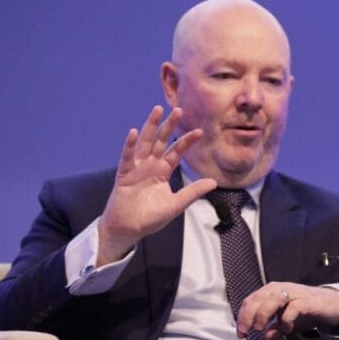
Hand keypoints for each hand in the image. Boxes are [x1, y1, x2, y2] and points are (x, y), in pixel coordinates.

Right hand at [96, 106, 216, 266]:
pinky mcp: (124, 174)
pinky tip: (134, 132)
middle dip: (169, 125)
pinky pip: (127, 157)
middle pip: (161, 141)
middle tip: (179, 110)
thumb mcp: (176, 205)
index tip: (200, 131)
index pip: (177, 151)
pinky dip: (130, 145)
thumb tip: (214, 182)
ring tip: (157, 110)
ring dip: (150, 126)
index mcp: (163, 171)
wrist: (129, 229)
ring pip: (145, 143)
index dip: (187, 141)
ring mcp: (137, 168)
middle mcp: (150, 165)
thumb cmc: (150, 218)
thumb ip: (192, 192)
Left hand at [235, 282, 338, 339]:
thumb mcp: (288, 320)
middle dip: (249, 314)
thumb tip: (266, 337)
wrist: (333, 304)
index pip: (252, 299)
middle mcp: (283, 288)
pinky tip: (286, 328)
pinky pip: (294, 307)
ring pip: (274, 297)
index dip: (243, 315)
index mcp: (274, 291)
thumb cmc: (308, 309)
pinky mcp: (309, 301)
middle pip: (259, 297)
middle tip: (246, 331)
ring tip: (260, 328)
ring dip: (263, 313)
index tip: (240, 332)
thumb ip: (276, 327)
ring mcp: (296, 293)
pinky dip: (286, 318)